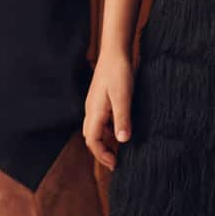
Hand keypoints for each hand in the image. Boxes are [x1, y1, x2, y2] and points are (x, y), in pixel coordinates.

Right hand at [83, 50, 134, 170]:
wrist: (115, 50)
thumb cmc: (119, 72)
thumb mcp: (123, 96)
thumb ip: (122, 119)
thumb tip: (122, 142)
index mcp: (94, 111)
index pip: (92, 141)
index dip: (101, 155)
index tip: (115, 165)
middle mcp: (91, 109)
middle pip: (91, 137)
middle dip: (101, 151)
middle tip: (116, 161)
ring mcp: (95, 104)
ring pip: (96, 128)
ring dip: (105, 140)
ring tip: (119, 148)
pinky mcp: (101, 98)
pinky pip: (101, 120)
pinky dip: (108, 129)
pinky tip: (120, 128)